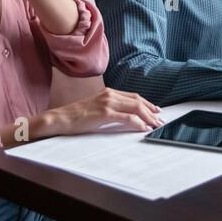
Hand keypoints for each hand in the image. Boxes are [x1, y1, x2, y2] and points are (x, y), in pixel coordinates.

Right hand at [44, 89, 163, 135]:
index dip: (147, 104)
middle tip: (160, 120)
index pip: (134, 96)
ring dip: (148, 117)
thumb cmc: (77, 116)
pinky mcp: (105, 113)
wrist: (61, 118)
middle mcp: (110, 94)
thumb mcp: (97, 108)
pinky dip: (138, 122)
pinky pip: (127, 117)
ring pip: (136, 108)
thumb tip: (126, 117)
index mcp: (109, 92)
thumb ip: (111, 109)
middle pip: (138, 101)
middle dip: (151, 111)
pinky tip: (143, 128)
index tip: (156, 111)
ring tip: (155, 125)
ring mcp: (108, 103)